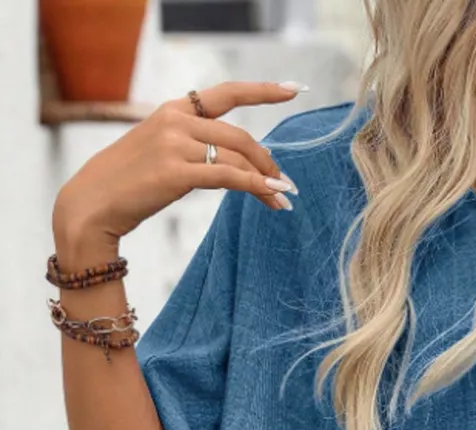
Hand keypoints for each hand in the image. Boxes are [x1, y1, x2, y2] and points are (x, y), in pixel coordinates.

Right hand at [52, 80, 304, 263]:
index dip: (262, 91)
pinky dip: (255, 186)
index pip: (226, 94)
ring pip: (236, 158)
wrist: (93, 202)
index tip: (292, 90)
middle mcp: (176, 120)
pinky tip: (272, 196)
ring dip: (266, 179)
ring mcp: (175, 144)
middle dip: (266, 161)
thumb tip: (236, 164)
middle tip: (284, 182)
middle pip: (239, 136)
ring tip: (282, 197)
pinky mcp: (175, 172)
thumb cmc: (128, 183)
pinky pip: (228, 177)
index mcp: (174, 110)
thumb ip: (193, 147)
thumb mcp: (161, 152)